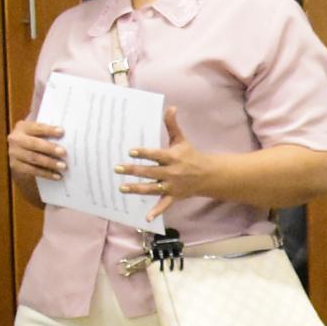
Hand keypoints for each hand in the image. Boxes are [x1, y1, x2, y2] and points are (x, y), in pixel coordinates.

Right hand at [8, 117, 66, 182]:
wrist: (21, 156)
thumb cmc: (36, 141)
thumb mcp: (39, 132)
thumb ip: (48, 129)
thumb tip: (66, 126)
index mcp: (22, 127)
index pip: (36, 127)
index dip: (48, 130)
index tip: (62, 132)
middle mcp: (16, 139)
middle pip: (34, 143)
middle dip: (50, 148)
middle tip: (64, 152)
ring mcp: (14, 153)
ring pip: (33, 158)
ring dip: (50, 163)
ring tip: (64, 166)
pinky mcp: (16, 166)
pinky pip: (32, 170)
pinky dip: (46, 174)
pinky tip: (58, 176)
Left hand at [118, 106, 211, 221]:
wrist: (208, 175)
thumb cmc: (191, 156)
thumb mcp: (182, 140)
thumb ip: (172, 125)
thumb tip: (170, 107)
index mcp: (172, 158)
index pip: (156, 155)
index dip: (144, 153)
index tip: (131, 152)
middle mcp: (171, 173)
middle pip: (150, 172)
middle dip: (133, 170)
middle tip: (118, 168)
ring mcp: (172, 186)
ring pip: (152, 188)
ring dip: (137, 188)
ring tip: (122, 187)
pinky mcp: (173, 196)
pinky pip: (164, 205)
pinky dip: (156, 212)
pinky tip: (146, 218)